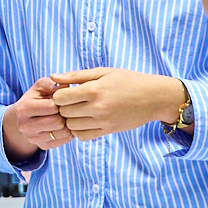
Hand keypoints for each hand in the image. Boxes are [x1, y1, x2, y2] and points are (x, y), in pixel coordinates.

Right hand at [0, 75, 68, 157]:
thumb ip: (52, 83)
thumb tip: (66, 86)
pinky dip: (69, 131)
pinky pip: (65, 140)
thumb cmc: (35, 99)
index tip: (61, 100)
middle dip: (65, 114)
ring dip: (69, 123)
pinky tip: (65, 124)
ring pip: (63, 132)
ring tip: (65, 116)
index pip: (52, 107)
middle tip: (65, 109)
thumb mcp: (40, 87)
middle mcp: (25, 126)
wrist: (23, 118)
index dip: (61, 102)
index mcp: (24, 109)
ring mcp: (33, 139)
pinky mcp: (42, 146)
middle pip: (58, 122)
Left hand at [47, 68, 185, 139]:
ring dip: (70, 119)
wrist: (154, 97)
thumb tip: (53, 76)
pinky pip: (84, 136)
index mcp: (94, 90)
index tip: (65, 91)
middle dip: (63, 107)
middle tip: (70, 102)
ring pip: (72, 126)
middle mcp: (97, 108)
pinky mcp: (109, 131)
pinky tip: (84, 120)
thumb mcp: (103, 72)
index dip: (59, 95)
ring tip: (77, 111)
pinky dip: (79, 130)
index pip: (60, 98)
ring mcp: (103, 122)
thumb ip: (76, 75)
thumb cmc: (128, 80)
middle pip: (64, 113)